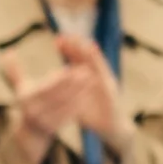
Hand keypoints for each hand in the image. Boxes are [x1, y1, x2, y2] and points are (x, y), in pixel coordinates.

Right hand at [3, 53, 84, 155]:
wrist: (29, 132)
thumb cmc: (28, 103)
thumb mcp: (20, 88)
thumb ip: (14, 70)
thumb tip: (7, 52)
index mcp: (26, 99)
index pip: (43, 88)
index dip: (56, 79)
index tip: (69, 69)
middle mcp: (34, 111)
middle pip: (56, 95)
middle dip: (72, 83)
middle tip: (86, 71)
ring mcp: (45, 120)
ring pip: (65, 104)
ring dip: (79, 92)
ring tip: (91, 79)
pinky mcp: (56, 127)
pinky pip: (69, 114)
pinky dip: (80, 103)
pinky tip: (89, 93)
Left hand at [54, 35, 136, 155]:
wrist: (112, 127)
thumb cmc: (92, 114)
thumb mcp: (76, 100)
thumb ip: (68, 90)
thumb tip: (50, 84)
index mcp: (89, 78)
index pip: (78, 60)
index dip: (69, 49)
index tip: (58, 40)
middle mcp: (99, 77)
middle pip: (87, 57)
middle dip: (77, 46)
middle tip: (65, 36)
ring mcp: (106, 83)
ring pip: (97, 64)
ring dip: (89, 53)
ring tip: (83, 43)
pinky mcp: (111, 91)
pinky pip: (104, 77)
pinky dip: (99, 65)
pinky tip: (92, 58)